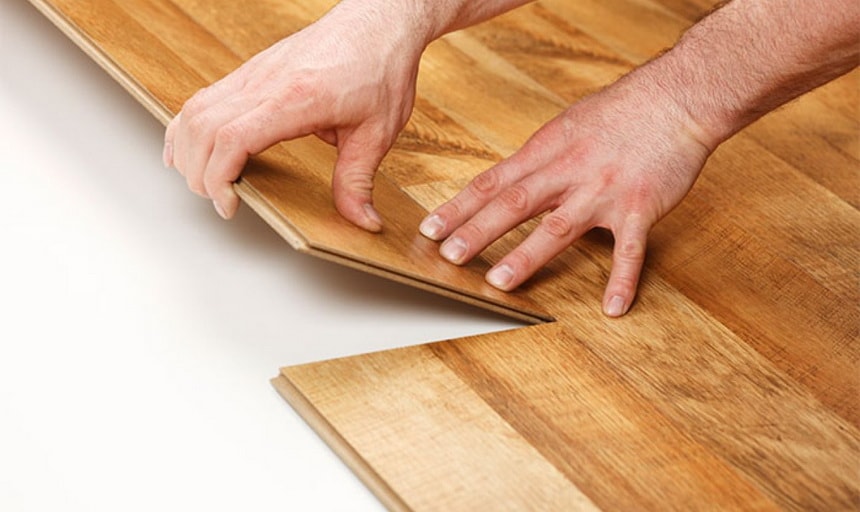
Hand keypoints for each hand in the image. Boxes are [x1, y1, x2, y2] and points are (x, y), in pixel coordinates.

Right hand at [162, 4, 424, 229]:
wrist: (378, 21)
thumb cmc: (379, 67)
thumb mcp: (377, 132)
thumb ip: (359, 179)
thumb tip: (362, 220)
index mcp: (295, 98)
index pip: (232, 137)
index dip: (219, 177)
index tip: (230, 204)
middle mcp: (264, 82)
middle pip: (202, 128)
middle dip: (199, 173)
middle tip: (222, 200)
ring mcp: (254, 73)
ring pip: (195, 110)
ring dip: (188, 150)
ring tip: (205, 182)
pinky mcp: (252, 71)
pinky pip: (205, 97)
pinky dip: (189, 125)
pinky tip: (190, 147)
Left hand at [419, 67, 712, 316]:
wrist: (677, 97)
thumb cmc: (621, 109)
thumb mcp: (567, 124)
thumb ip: (538, 157)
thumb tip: (508, 180)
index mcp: (547, 150)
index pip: (492, 182)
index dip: (459, 207)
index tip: (430, 229)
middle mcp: (569, 171)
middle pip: (514, 204)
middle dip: (477, 232)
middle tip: (448, 257)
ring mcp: (603, 191)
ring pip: (558, 228)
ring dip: (526, 256)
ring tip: (498, 282)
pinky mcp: (639, 207)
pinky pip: (630, 250)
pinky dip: (622, 280)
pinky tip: (612, 309)